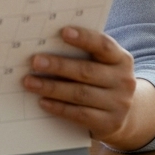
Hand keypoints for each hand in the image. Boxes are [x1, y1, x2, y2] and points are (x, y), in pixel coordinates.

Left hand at [22, 26, 154, 150]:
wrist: (124, 114)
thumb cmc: (101, 79)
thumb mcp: (100, 64)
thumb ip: (81, 53)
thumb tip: (44, 44)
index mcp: (121, 59)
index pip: (104, 46)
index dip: (84, 38)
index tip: (63, 32)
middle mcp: (123, 81)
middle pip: (87, 71)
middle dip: (58, 66)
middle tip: (35, 62)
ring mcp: (119, 104)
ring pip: (80, 94)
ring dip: (52, 88)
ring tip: (30, 82)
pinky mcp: (110, 123)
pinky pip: (80, 115)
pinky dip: (59, 108)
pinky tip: (42, 102)